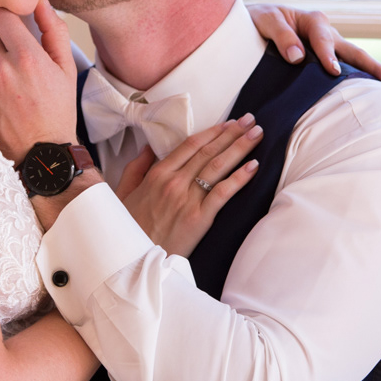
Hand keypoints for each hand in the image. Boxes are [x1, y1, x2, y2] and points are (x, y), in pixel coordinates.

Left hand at [0, 0, 78, 163]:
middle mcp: (1, 70)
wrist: (42, 155)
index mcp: (27, 57)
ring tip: (7, 90)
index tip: (12, 31)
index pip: (0, 16)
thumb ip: (53, 30)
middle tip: (13, 63)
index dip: (7, 22)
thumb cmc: (57, 111)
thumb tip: (39, 0)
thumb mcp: (66, 69)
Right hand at [115, 115, 262, 257]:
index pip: (190, 145)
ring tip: (257, 134)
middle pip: (208, 151)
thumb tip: (147, 148)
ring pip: (218, 167)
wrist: (131, 259)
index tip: (229, 123)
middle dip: (232, 133)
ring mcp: (187, 199)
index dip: (212, 132)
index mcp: (157, 174)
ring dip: (240, 148)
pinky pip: (222, 193)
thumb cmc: (129, 227)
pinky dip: (239, 178)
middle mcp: (174, 182)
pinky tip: (253, 166)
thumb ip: (136, 168)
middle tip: (250, 120)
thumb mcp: (124, 192)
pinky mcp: (198, 218)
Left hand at [247, 3, 380, 86]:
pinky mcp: (324, 63)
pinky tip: (371, 99)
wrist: (254, 24)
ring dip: (374, 78)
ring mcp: (330, 50)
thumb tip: (297, 57)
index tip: (332, 71)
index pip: (324, 40)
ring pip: (354, 65)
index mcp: (314, 21)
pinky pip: (344, 73)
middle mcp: (327, 35)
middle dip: (375, 68)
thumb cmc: (258, 20)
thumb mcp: (265, 20)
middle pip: (355, 53)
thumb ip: (281, 35)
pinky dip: (358, 84)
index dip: (328, 55)